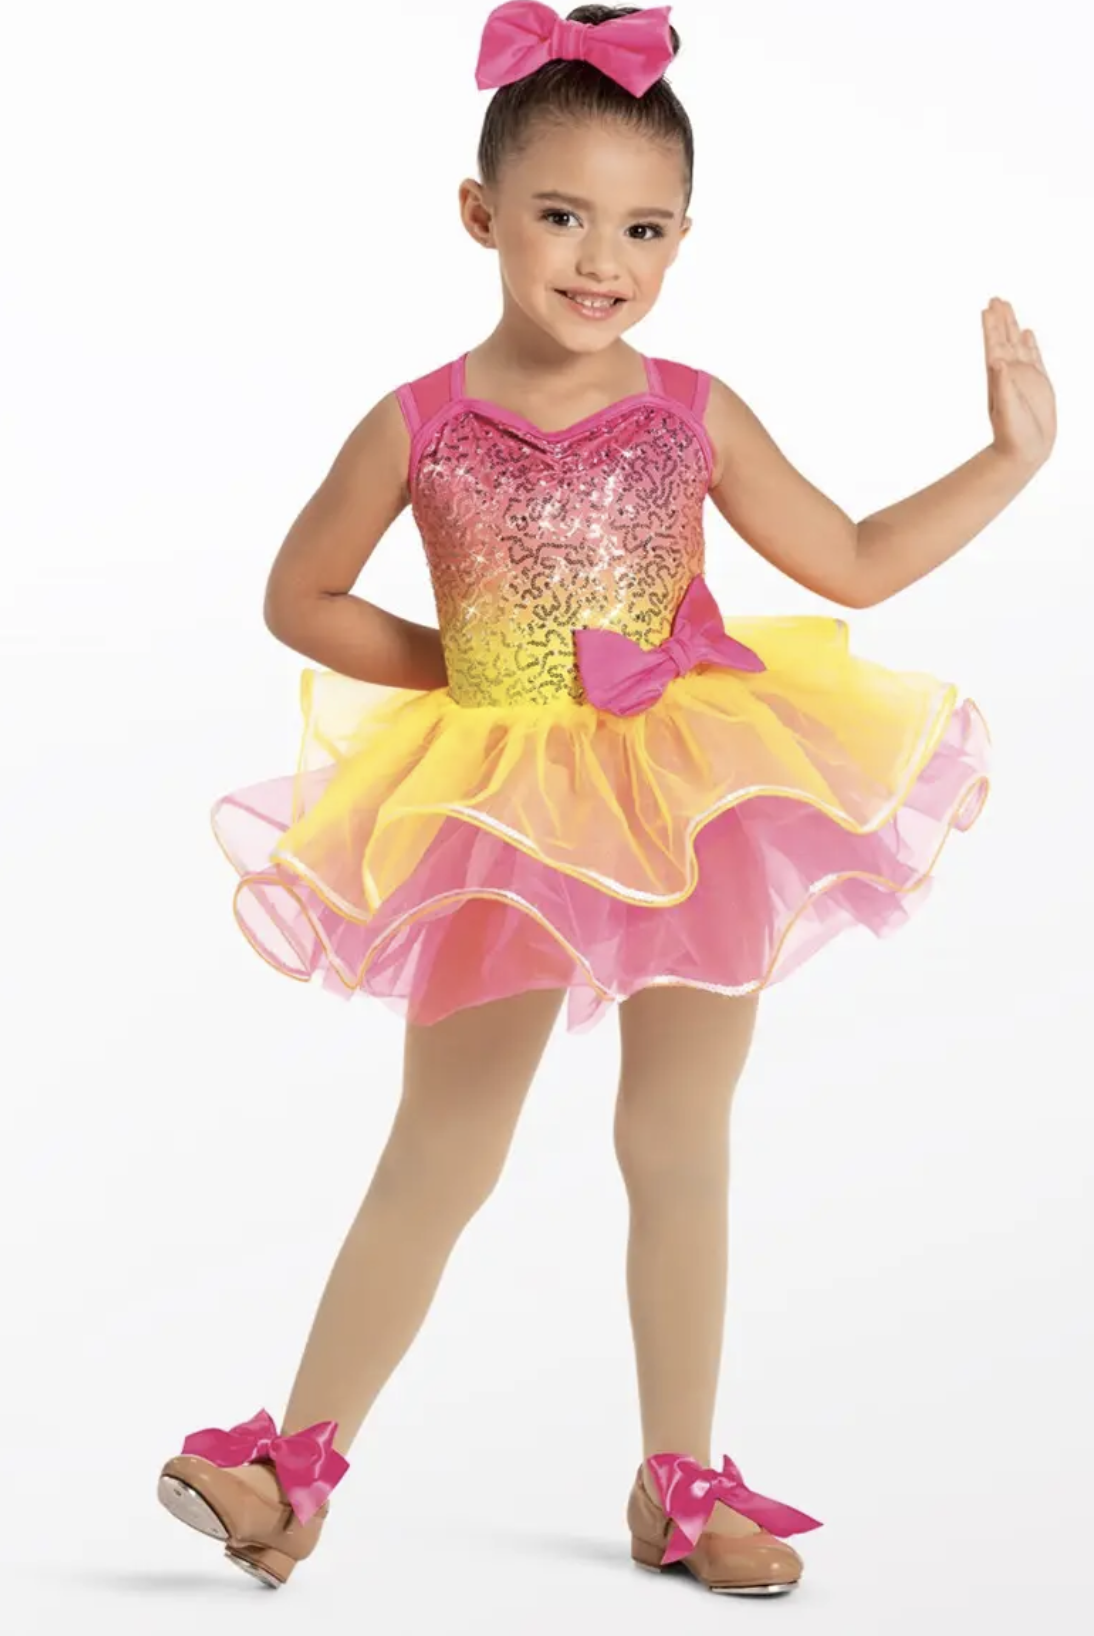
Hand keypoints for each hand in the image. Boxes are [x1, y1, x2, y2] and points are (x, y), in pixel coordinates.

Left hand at [983, 297, 1055, 470]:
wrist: (1024, 451)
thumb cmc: (1012, 435)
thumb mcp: (1005, 410)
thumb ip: (1002, 386)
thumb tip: (996, 361)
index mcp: (999, 376)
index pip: (994, 345)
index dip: (991, 326)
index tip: (987, 307)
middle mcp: (1010, 372)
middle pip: (1004, 338)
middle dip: (1000, 318)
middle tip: (996, 298)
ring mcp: (1024, 376)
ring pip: (1018, 343)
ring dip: (1012, 325)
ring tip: (1007, 307)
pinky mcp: (1038, 382)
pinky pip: (1033, 356)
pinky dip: (1030, 343)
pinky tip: (1027, 332)